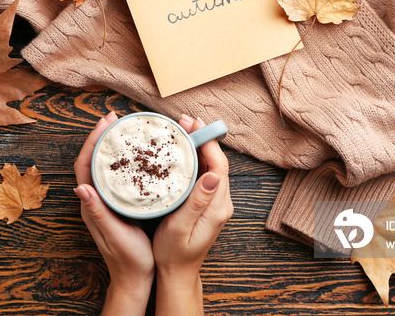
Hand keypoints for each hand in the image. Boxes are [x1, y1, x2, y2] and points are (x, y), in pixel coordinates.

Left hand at [74, 112, 154, 314]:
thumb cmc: (128, 259)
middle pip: (93, 160)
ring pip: (104, 166)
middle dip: (101, 137)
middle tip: (115, 118)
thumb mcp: (114, 235)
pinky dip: (122, 160)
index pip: (85, 166)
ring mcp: (106, 202)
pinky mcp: (117, 205)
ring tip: (123, 129)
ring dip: (110, 146)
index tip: (105, 123)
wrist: (135, 278)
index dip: (93, 142)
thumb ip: (98, 213)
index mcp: (91, 204)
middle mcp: (95, 200)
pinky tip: (135, 155)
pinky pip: (116, 176)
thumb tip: (81, 187)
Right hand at [152, 115, 233, 315]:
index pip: (219, 166)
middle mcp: (220, 202)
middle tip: (184, 120)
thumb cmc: (174, 254)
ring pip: (209, 166)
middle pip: (216, 161)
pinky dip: (194, 158)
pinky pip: (203, 174)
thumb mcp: (181, 227)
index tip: (195, 125)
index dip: (208, 142)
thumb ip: (198, 201)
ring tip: (181, 129)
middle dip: (202, 138)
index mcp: (217, 206)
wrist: (177, 273)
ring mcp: (214, 202)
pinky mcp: (205, 203)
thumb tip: (212, 175)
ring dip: (198, 145)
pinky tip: (181, 151)